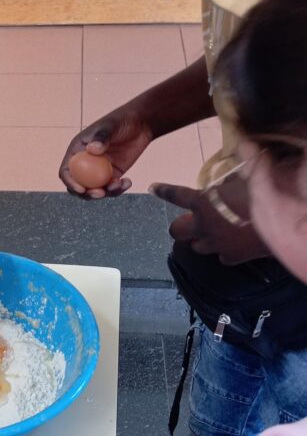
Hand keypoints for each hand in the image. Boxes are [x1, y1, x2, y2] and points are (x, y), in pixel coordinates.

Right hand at [59, 107, 153, 198]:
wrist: (141, 124)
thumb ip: (102, 137)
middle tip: (101, 194)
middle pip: (78, 185)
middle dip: (87, 194)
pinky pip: (110, 188)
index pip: (66, 170)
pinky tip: (127, 182)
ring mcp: (98, 170)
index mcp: (77, 150)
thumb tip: (91, 149)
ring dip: (105, 193)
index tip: (82, 189)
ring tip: (119, 184)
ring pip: (95, 190)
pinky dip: (117, 190)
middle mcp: (85, 162)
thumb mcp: (111, 126)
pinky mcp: (112, 174)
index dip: (70, 182)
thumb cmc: (122, 120)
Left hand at [150, 180, 270, 263]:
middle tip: (191, 220)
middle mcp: (203, 226)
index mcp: (203, 202)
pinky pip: (220, 256)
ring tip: (216, 232)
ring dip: (202, 239)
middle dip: (180, 226)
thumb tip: (226, 182)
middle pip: (176, 232)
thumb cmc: (263, 194)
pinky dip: (224, 250)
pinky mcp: (231, 258)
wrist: (282, 222)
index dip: (163, 190)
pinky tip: (234, 243)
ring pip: (197, 247)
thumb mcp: (245, 178)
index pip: (176, 195)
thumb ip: (229, 181)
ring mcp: (216, 245)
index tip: (153, 188)